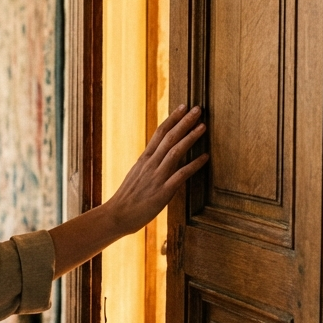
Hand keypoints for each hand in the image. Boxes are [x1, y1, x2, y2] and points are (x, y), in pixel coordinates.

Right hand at [103, 105, 208, 232]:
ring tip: (203, 126)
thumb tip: (159, 156)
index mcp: (144, 159)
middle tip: (198, 108)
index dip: (172, 118)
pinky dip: (194, 165)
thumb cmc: (127, 198)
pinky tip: (205, 157)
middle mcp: (150, 164)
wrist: (116, 216)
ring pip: (175, 152)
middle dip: (184, 121)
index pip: (160, 133)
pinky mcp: (162, 192)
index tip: (183, 106)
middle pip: (169, 137)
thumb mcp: (136, 175)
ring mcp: (156, 177)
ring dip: (190, 138)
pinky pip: (180, 175)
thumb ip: (149, 165)